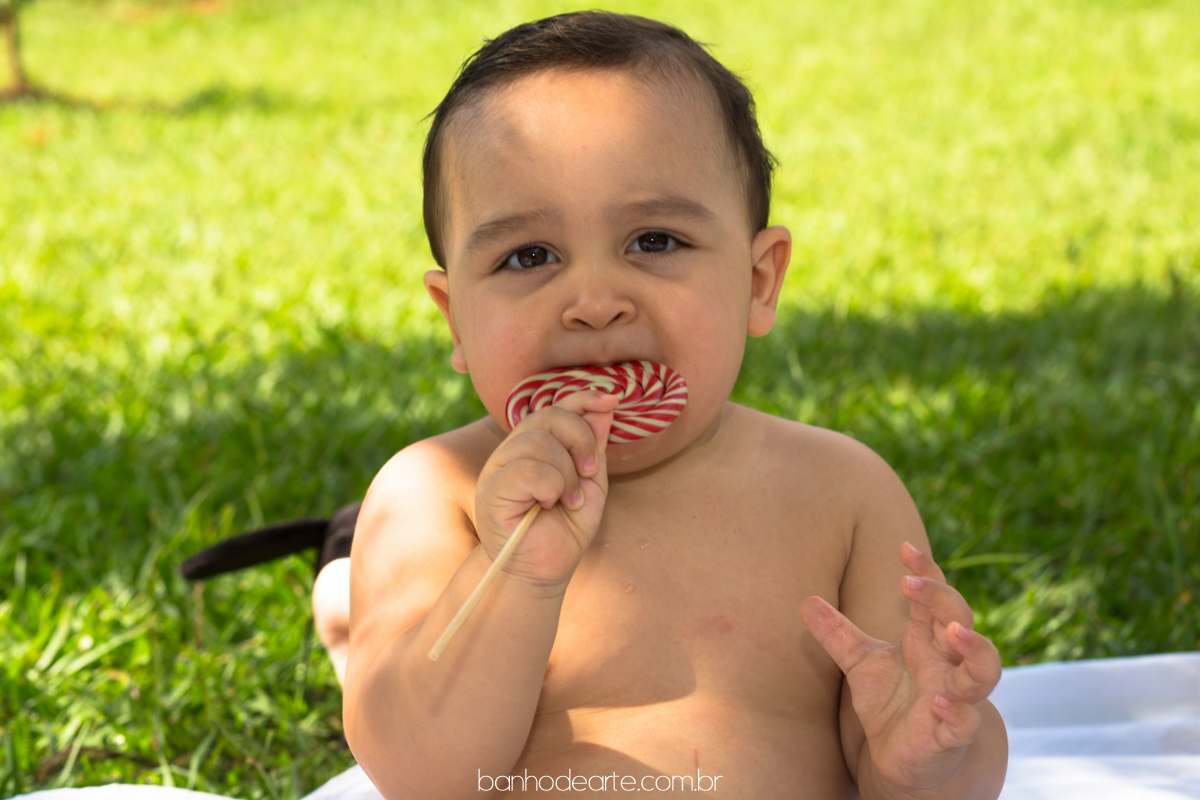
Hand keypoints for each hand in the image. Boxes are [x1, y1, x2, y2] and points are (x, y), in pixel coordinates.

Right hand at [474, 391, 618, 587]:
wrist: (542, 571)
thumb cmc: (564, 530)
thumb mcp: (590, 484)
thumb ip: (594, 446)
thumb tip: (605, 405)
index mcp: (535, 445)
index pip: (557, 405)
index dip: (584, 397)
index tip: (612, 398)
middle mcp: (513, 450)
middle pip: (549, 415)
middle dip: (580, 439)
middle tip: (590, 472)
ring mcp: (498, 467)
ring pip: (539, 441)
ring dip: (566, 473)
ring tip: (568, 500)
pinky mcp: (491, 488)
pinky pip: (528, 469)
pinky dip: (551, 486)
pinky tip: (549, 506)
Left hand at [799, 543, 1001, 790]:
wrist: (904, 758)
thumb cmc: (892, 703)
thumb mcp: (860, 663)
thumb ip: (837, 633)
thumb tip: (805, 601)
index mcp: (928, 640)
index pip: (935, 596)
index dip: (926, 571)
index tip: (904, 548)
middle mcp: (947, 663)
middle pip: (961, 620)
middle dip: (942, 599)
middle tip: (911, 584)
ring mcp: (956, 697)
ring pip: (984, 670)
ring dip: (975, 649)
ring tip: (953, 631)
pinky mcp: (952, 735)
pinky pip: (966, 722)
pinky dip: (957, 712)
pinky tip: (938, 703)